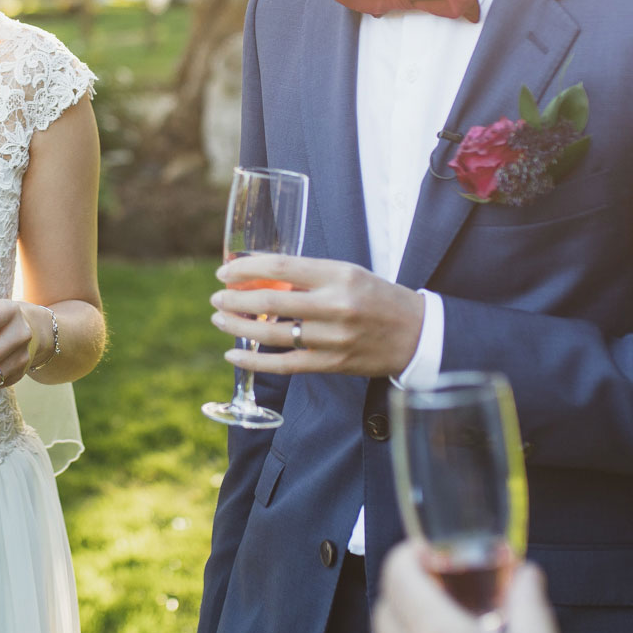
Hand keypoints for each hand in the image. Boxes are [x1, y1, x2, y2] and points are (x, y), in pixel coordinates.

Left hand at [211, 255, 424, 378]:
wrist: (416, 335)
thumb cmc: (376, 298)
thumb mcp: (348, 273)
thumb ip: (308, 275)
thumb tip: (260, 277)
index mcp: (339, 275)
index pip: (281, 268)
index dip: (246, 269)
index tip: (224, 272)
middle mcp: (335, 306)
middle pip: (270, 302)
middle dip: (234, 300)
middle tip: (216, 297)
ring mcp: (333, 338)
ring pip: (272, 334)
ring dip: (238, 327)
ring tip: (219, 319)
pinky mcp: (331, 365)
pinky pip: (284, 365)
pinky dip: (254, 361)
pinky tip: (234, 355)